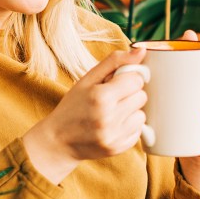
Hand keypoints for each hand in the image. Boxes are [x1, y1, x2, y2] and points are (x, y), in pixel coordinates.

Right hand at [22, 46, 149, 182]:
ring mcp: (114, 136)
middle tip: (112, 98)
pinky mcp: (118, 148)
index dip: (128, 79)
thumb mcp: (87, 79)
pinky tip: (112, 126)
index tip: (117, 83)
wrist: (58, 141)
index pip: (137, 80)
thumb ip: (115, 61)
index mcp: (101, 96)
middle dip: (129, 94)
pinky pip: (138, 131)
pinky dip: (128, 127)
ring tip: (112, 113)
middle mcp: (109, 118)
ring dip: (131, 112)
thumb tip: (141, 50)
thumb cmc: (73, 106)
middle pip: (141, 96)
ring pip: (142, 115)